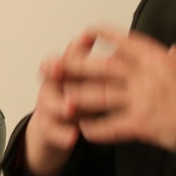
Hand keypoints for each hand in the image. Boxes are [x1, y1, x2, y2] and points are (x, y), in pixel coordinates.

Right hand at [20, 32, 96, 175]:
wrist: (61, 131)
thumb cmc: (84, 102)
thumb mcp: (95, 84)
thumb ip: (107, 69)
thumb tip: (129, 52)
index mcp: (69, 72)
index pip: (70, 54)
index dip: (76, 46)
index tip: (85, 38)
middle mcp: (55, 85)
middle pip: (50, 72)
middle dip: (54, 69)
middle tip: (60, 69)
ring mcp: (48, 106)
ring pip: (47, 101)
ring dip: (59, 104)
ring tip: (70, 109)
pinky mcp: (47, 127)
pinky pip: (50, 129)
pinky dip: (61, 133)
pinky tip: (72, 137)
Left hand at [57, 25, 175, 151]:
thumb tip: (170, 49)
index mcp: (159, 58)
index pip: (125, 40)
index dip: (103, 35)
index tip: (87, 32)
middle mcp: (147, 74)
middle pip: (101, 66)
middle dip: (75, 65)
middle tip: (55, 64)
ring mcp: (142, 98)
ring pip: (99, 95)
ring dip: (77, 97)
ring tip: (60, 98)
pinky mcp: (142, 123)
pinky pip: (110, 125)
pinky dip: (95, 128)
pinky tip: (83, 129)